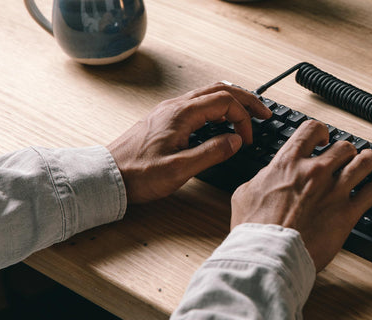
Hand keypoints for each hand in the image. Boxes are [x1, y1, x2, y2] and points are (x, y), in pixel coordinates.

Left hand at [107, 83, 270, 202]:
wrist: (107, 176)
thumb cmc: (138, 175)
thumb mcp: (180, 169)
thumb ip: (212, 152)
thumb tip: (236, 140)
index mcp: (181, 114)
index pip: (225, 102)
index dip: (243, 119)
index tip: (248, 140)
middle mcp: (175, 106)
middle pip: (220, 90)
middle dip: (246, 100)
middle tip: (264, 113)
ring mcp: (169, 111)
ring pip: (208, 94)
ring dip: (232, 101)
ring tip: (248, 113)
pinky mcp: (165, 119)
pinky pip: (198, 103)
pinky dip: (217, 107)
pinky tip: (221, 120)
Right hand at [230, 120, 371, 270]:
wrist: (268, 255)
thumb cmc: (255, 230)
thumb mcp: (245, 193)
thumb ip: (262, 179)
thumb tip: (266, 176)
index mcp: (288, 163)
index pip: (311, 131)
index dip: (320, 132)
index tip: (323, 138)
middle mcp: (315, 171)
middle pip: (342, 147)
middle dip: (345, 150)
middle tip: (346, 156)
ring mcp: (334, 191)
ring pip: (362, 162)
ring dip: (368, 159)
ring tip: (370, 159)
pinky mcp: (347, 213)